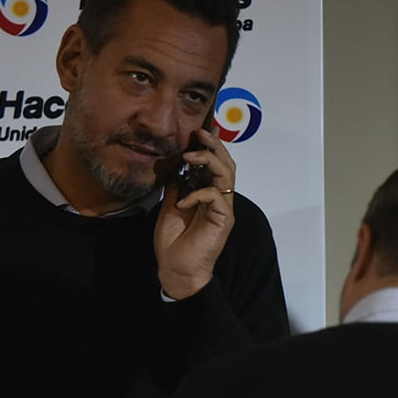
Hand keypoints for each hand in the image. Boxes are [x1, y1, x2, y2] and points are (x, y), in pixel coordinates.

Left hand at [154, 128, 236, 299]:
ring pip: (227, 174)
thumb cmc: (174, 241)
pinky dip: (198, 193)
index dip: (211, 146)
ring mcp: (223, 208)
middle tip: (201, 132)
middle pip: (227, 164)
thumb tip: (175, 166)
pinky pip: (215, 196)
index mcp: (208, 194)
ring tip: (191, 154)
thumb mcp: (170, 206)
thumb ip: (176, 186)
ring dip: (209, 160)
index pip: (215, 164)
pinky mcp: (223, 219)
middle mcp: (219, 198)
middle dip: (215, 145)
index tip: (201, 129)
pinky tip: (182, 202)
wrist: (176, 268)